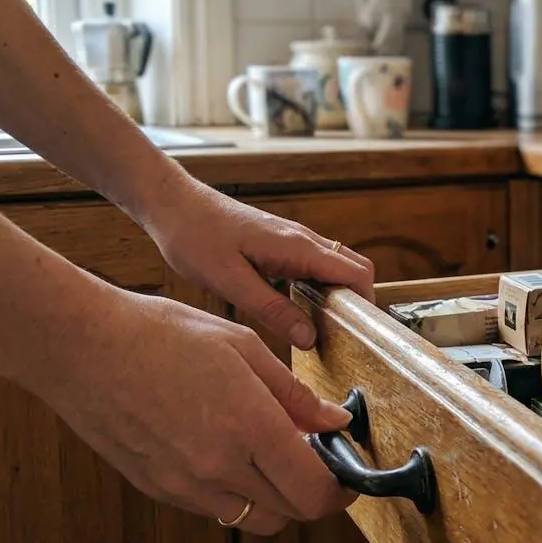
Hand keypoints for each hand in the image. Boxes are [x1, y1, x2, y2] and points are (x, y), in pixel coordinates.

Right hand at [33, 289, 356, 533]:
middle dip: (314, 490)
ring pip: (255, 518)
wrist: (82, 348)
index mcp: (247, 427)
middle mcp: (217, 467)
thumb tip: (334, 421)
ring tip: (273, 453)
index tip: (348, 472)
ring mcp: (185, 485)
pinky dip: (238, 492)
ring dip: (277, 497)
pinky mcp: (160, 489)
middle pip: (291, 512)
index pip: (314, 490)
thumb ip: (295, 394)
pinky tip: (232, 450)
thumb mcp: (244, 349)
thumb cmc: (161, 335)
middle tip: (316, 456)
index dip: (341, 489)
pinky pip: (217, 508)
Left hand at [141, 177, 374, 349]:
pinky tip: (301, 310)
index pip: (355, 272)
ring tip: (323, 330)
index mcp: (297, 247)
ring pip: (337, 266)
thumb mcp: (230, 282)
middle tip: (343, 337)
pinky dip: (321, 287)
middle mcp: (303, 240)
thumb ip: (272, 310)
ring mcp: (294, 239)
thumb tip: (309, 337)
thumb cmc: (195, 238)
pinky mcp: (282, 243)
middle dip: (358, 301)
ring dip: (339, 295)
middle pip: (354, 268)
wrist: (174, 205)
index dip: (367, 303)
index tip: (360, 334)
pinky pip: (316, 265)